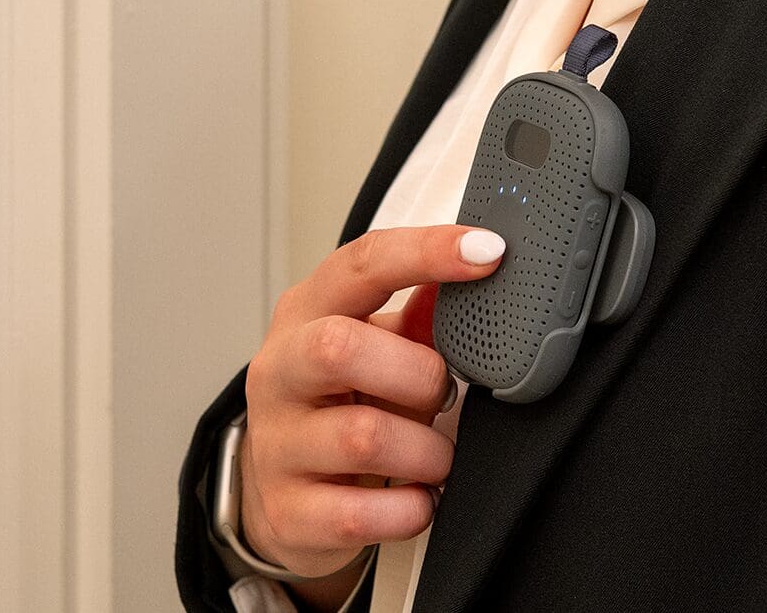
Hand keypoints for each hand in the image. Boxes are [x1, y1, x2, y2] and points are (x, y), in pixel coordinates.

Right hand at [240, 226, 504, 588]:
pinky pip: (363, 514)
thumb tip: (476, 267)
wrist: (284, 491)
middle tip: (443, 393)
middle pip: (339, 348)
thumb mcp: (376, 346)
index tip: (489, 252)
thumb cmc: (340, 403)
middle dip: (417, 374)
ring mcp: (277, 443)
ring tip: (435, 457)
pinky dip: (411, 509)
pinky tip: (418, 498)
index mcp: (308, 314)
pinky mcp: (288, 511)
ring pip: (363, 438)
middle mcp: (280, 371)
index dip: (426, 253)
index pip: (361, 264)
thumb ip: (421, 315)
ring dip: (426, 452)